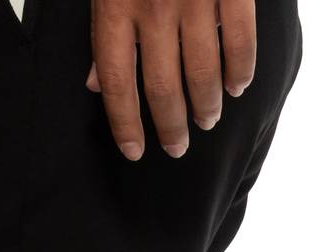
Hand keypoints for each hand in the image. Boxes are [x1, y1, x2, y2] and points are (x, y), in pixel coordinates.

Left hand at [88, 0, 256, 161]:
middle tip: (177, 146)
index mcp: (115, 4)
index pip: (117, 81)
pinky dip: (240, 72)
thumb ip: (103, 27)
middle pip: (162, 87)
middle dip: (171, 126)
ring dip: (206, 105)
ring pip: (202, 72)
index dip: (124, 123)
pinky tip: (237, 87)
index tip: (134, 151)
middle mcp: (153, 5)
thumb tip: (95, 84)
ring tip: (207, 119)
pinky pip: (240, 43)